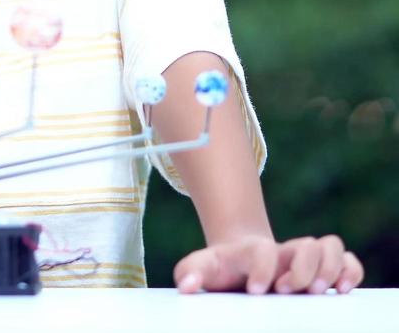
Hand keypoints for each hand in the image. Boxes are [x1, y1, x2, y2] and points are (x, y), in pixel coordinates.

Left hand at [174, 234, 363, 294]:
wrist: (237, 261)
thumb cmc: (219, 269)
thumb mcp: (200, 268)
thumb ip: (190, 273)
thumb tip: (187, 286)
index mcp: (252, 250)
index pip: (263, 249)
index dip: (263, 268)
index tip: (255, 291)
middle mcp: (283, 250)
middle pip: (307, 245)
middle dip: (302, 271)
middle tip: (287, 291)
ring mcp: (303, 257)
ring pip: (330, 246)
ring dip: (329, 269)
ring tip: (317, 293)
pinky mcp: (321, 268)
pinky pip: (347, 260)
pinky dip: (350, 271)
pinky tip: (341, 290)